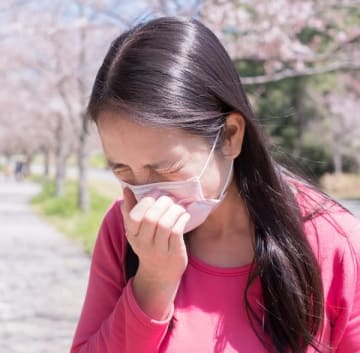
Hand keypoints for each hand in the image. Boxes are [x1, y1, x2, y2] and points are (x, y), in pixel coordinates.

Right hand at [120, 187, 189, 319]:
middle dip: (162, 203)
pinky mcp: (174, 254)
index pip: (134, 216)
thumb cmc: (148, 244)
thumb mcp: (135, 230)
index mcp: (132, 235)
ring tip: (178, 207)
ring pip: (165, 224)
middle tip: (169, 199)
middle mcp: (143, 244)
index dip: (146, 202)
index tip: (155, 194)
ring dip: (174, 211)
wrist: (159, 275)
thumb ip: (130, 209)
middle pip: (151, 218)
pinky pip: (177, 232)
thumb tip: (126, 189)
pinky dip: (182, 219)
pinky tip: (184, 216)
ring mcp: (159, 250)